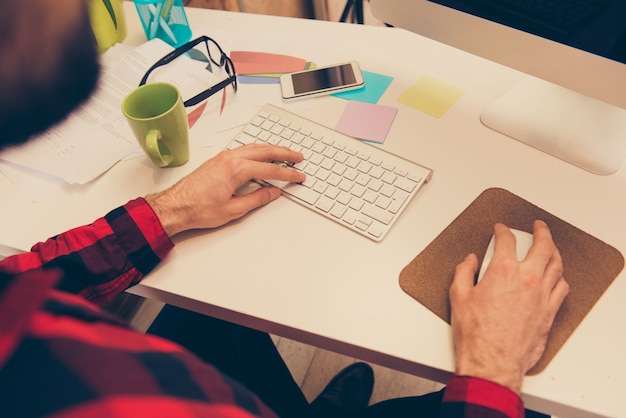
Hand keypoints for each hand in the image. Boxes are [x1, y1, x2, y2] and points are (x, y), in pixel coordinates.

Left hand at [145, 144, 305, 235]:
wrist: (174, 206)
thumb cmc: (197, 209)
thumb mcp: (233, 209)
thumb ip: (257, 198)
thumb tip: (272, 192)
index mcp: (236, 169)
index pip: (270, 170)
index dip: (287, 173)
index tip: (298, 176)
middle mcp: (230, 158)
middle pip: (264, 151)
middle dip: (284, 153)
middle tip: (298, 156)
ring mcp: (223, 157)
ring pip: (254, 147)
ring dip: (271, 149)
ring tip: (284, 153)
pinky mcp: (218, 160)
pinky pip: (243, 150)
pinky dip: (258, 150)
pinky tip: (261, 155)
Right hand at [449, 220, 568, 393]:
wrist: (492, 362)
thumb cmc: (476, 334)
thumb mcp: (458, 296)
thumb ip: (464, 272)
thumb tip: (470, 261)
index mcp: (503, 271)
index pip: (507, 240)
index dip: (503, 230)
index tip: (501, 229)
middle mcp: (527, 279)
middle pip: (543, 246)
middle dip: (541, 231)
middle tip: (538, 226)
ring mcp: (542, 296)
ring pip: (557, 264)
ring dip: (554, 251)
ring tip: (550, 246)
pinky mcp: (549, 312)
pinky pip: (562, 287)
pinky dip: (559, 276)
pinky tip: (556, 275)